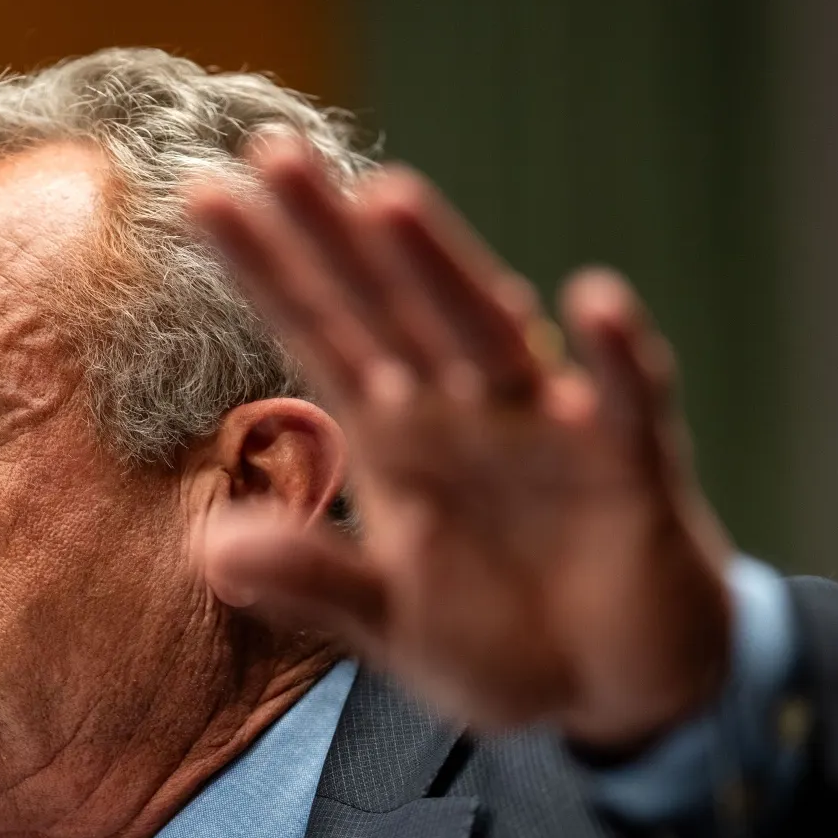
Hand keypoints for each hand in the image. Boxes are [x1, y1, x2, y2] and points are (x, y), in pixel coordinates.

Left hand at [188, 140, 735, 753]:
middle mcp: (465, 411)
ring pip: (490, 332)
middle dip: (335, 236)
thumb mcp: (393, 623)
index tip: (202, 196)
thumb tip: (212, 549)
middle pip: (391, 309)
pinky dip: (617, 358)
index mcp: (398, 438)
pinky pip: (631, 401)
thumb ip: (314, 583)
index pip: (322, 336)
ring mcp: (550, 429)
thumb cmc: (500, 636)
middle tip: (276, 150)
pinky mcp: (634, 466)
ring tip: (388, 202)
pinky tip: (594, 304)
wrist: (614, 687)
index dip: (267, 271)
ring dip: (444, 271)